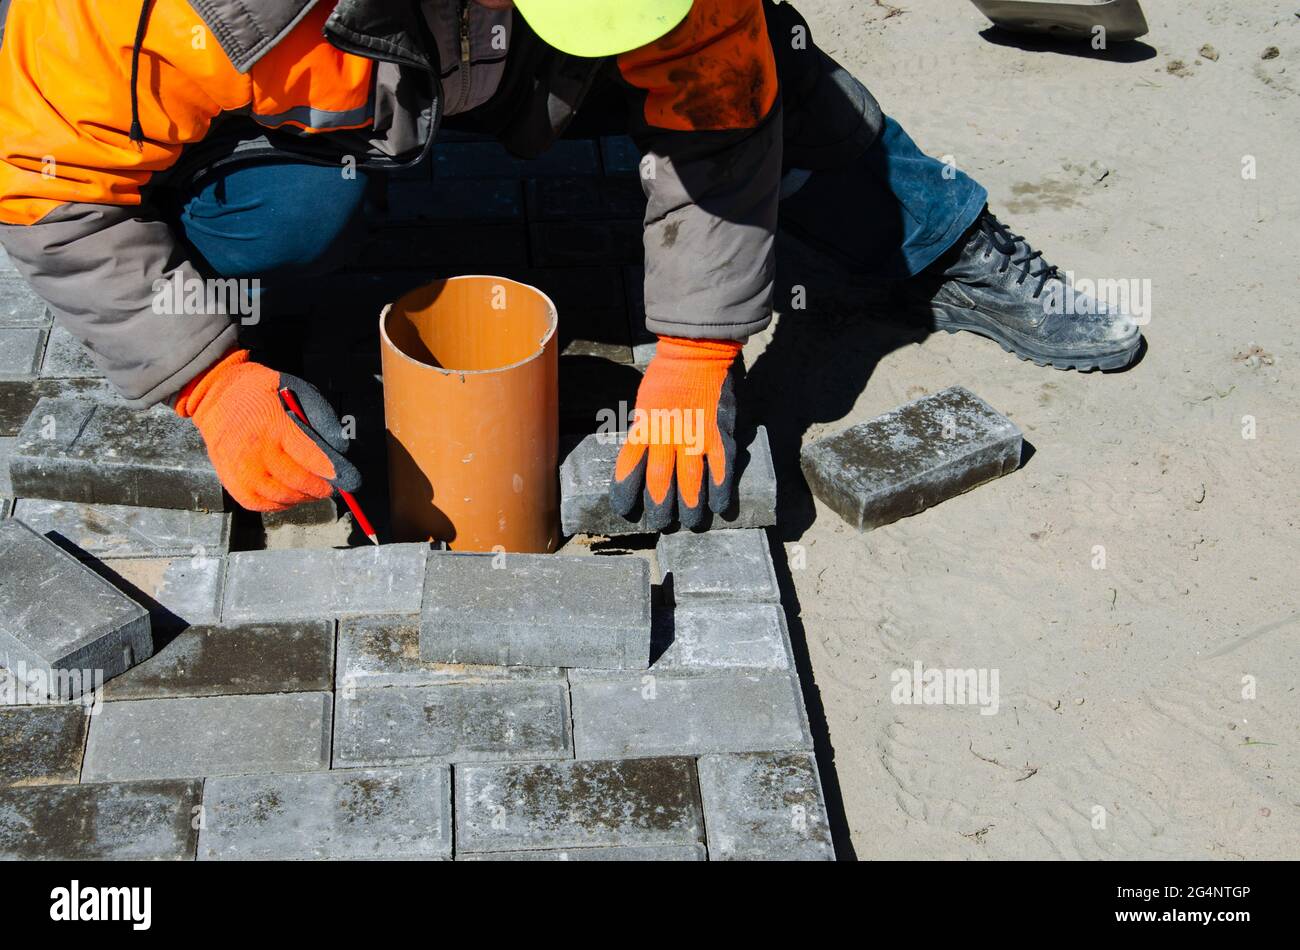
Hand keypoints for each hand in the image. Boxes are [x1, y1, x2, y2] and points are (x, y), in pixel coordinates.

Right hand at [175, 349, 359, 511]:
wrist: (216, 394)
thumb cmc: (263, 391)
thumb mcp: (297, 389)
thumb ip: (322, 416)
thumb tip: (343, 448)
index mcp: (275, 426)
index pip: (313, 458)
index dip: (336, 473)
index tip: (351, 481)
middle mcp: (257, 451)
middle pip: (299, 482)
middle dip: (323, 488)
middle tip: (335, 487)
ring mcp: (241, 468)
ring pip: (281, 497)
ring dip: (304, 497)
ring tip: (314, 490)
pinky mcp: (231, 480)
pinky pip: (259, 504)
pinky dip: (279, 504)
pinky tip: (290, 495)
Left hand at [609, 335, 741, 529]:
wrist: (695, 353)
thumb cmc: (666, 376)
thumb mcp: (644, 403)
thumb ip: (645, 431)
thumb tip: (644, 458)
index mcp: (644, 427)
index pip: (629, 467)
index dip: (626, 492)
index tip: (624, 511)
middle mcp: (666, 435)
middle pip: (659, 481)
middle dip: (660, 507)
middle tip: (661, 524)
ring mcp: (693, 436)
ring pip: (690, 480)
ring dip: (690, 505)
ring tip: (691, 524)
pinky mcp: (717, 433)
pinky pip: (719, 467)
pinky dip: (719, 488)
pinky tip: (719, 506)